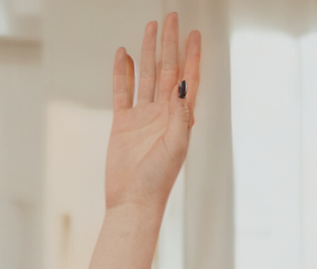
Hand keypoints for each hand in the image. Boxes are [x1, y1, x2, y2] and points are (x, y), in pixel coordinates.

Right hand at [107, 15, 199, 215]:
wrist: (132, 201)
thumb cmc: (157, 181)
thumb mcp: (175, 146)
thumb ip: (180, 115)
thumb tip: (183, 85)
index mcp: (179, 119)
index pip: (188, 80)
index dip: (192, 57)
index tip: (194, 35)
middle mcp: (162, 114)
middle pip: (167, 70)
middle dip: (170, 44)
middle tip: (172, 19)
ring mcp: (142, 117)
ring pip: (146, 76)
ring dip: (149, 52)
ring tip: (150, 28)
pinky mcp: (122, 123)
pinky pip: (122, 91)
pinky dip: (123, 73)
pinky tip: (125, 55)